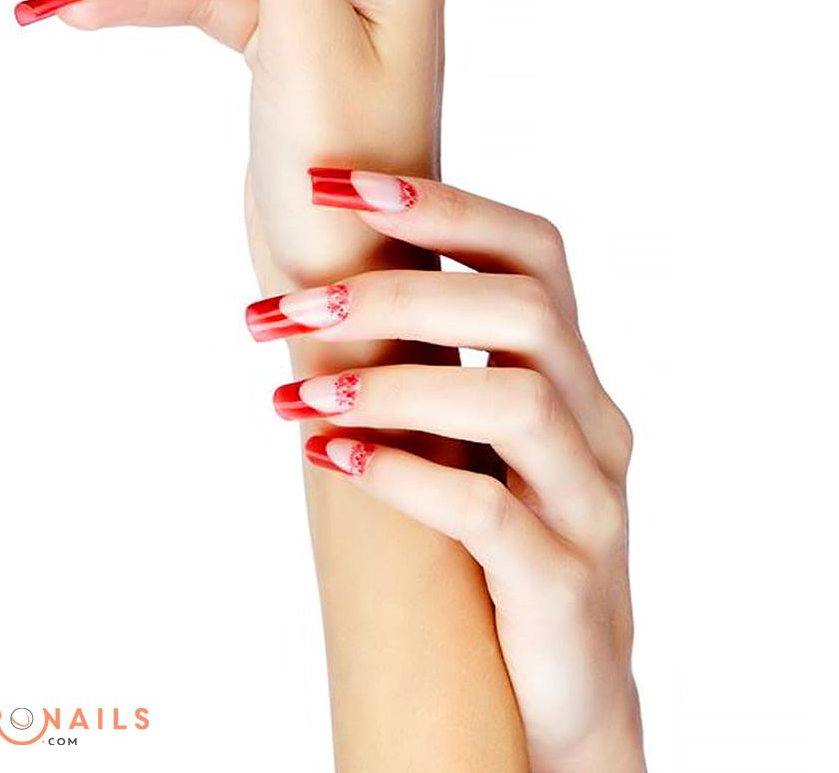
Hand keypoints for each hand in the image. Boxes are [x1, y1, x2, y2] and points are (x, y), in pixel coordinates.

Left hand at [260, 170, 643, 772]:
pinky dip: (405, 476)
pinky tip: (333, 459)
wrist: (556, 690)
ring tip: (295, 394)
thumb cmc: (494, 543)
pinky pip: (491, 514)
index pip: (534, 250)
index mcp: (571, 373)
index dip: (443, 204)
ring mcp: (589, 503)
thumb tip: (311, 283)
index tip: (336, 182)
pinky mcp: (563, 584)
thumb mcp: (468, 440)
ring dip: (393, 384)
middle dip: (393, 290)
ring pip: (515, 402)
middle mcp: (596, 423)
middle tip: (278, 309)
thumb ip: (427, 364)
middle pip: (523, 310)